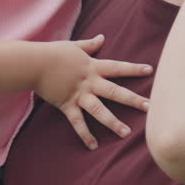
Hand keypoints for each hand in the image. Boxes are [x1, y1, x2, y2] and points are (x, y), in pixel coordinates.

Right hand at [34, 34, 152, 149]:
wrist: (33, 63)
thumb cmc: (53, 52)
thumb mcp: (74, 46)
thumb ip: (90, 45)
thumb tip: (102, 38)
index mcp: (92, 67)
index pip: (118, 67)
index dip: (134, 69)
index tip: (150, 71)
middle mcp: (89, 82)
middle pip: (115, 91)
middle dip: (133, 99)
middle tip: (149, 108)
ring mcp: (78, 95)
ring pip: (99, 110)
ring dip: (113, 122)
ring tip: (126, 133)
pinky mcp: (67, 105)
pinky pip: (78, 122)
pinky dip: (85, 134)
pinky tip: (93, 146)